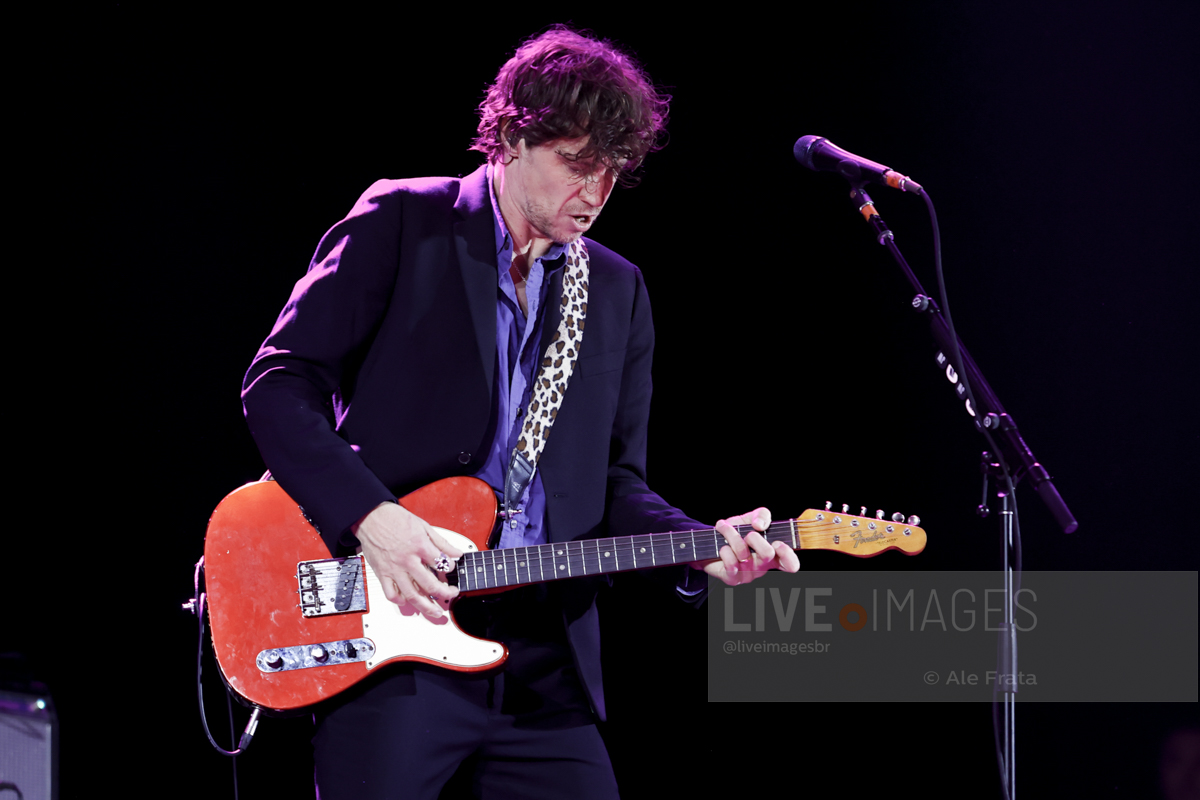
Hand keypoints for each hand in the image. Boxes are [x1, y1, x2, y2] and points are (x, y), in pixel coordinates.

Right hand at [352, 501, 462, 618]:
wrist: (370, 516)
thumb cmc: (395, 519)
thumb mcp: (423, 526)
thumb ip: (441, 542)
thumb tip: (456, 553)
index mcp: (419, 546)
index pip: (442, 564)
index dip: (451, 568)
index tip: (452, 569)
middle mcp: (407, 560)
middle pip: (430, 585)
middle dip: (445, 594)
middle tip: (451, 594)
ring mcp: (394, 569)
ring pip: (412, 595)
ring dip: (426, 606)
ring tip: (435, 611)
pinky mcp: (382, 573)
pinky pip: (391, 593)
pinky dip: (400, 601)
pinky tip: (407, 601)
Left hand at [692, 507, 800, 585]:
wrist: (711, 543)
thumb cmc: (735, 533)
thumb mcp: (750, 519)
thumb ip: (762, 515)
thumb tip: (760, 525)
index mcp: (772, 555)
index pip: (790, 564)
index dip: (788, 554)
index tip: (778, 543)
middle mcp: (762, 567)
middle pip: (768, 554)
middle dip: (755, 538)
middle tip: (748, 533)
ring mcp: (748, 574)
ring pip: (744, 553)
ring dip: (732, 536)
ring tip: (726, 530)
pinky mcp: (732, 578)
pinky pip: (730, 563)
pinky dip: (724, 549)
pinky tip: (722, 547)